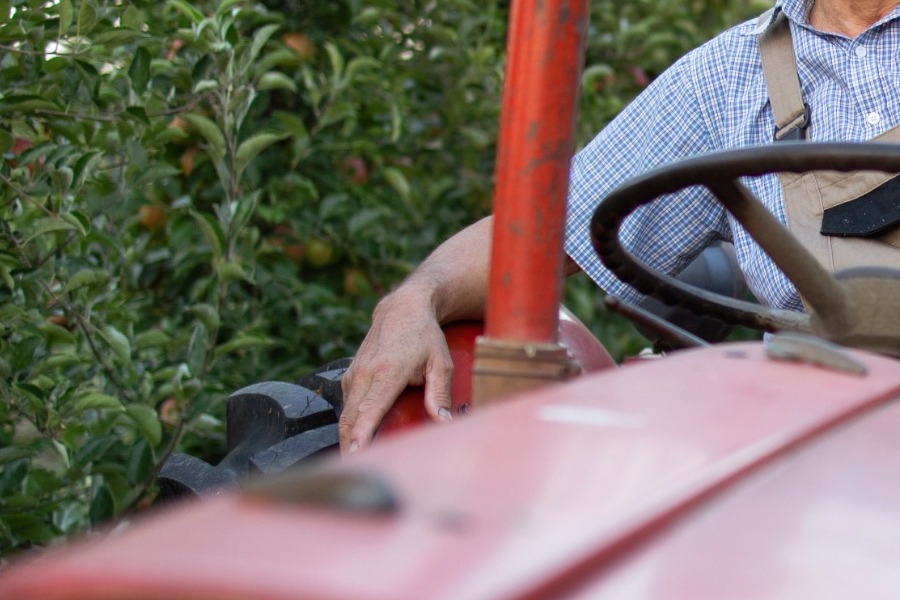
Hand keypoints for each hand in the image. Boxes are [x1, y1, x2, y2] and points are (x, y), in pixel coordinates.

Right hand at [339, 288, 453, 453]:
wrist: (402, 309)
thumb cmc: (425, 337)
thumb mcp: (441, 363)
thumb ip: (439, 395)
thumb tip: (443, 422)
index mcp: (388, 373)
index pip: (370, 409)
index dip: (361, 434)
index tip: (355, 454)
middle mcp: (365, 374)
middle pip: (350, 419)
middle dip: (348, 448)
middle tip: (354, 475)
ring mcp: (354, 375)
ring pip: (344, 415)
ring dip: (347, 440)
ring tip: (354, 465)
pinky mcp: (349, 377)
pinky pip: (346, 407)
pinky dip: (349, 426)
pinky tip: (357, 442)